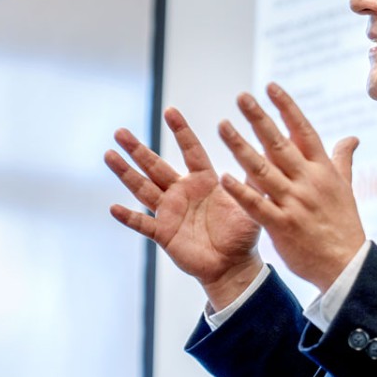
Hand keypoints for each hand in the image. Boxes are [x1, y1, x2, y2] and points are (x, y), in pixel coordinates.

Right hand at [106, 107, 262, 308]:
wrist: (233, 266)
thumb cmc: (243, 234)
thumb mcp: (252, 203)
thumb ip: (254, 181)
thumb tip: (267, 153)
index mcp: (204, 181)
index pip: (190, 150)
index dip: (181, 131)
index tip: (170, 110)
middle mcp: (182, 192)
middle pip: (155, 166)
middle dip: (138, 149)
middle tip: (120, 131)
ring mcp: (170, 212)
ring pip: (143, 188)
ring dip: (126, 173)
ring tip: (109, 154)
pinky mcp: (164, 233)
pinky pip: (143, 224)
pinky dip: (129, 217)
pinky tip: (113, 207)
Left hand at [217, 83, 364, 291]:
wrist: (346, 266)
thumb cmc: (344, 225)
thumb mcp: (346, 188)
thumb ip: (343, 160)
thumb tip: (352, 137)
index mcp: (323, 170)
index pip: (304, 131)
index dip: (286, 108)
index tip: (270, 87)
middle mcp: (308, 182)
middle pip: (280, 144)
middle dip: (259, 118)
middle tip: (241, 97)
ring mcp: (294, 203)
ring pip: (263, 169)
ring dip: (241, 146)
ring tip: (222, 126)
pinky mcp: (282, 226)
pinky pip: (257, 205)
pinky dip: (241, 191)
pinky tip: (224, 176)